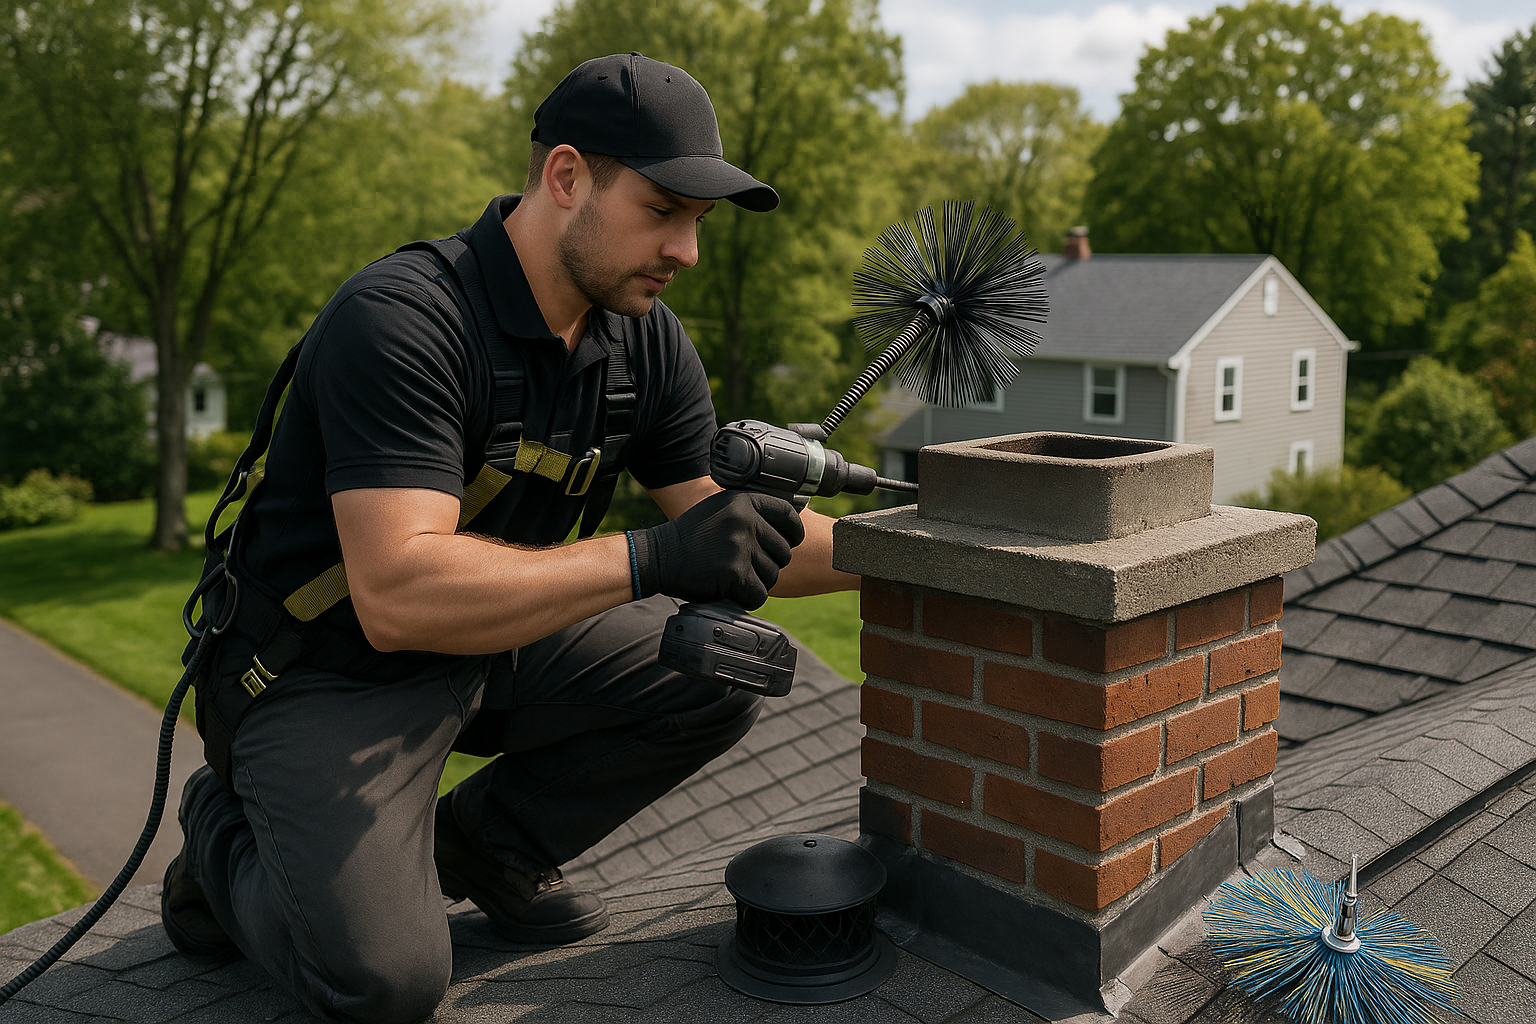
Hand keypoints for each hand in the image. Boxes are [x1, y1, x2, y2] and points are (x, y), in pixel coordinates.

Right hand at [632, 490, 803, 608]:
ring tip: (734, 576)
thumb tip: (788, 523)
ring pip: (772, 575)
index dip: (794, 533)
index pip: (788, 516)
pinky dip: (748, 598)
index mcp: (744, 501)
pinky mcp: (734, 574)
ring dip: (757, 581)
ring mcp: (739, 548)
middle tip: (747, 566)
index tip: (790, 541)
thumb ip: (751, 511)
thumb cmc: (691, 535)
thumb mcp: (720, 508)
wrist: (659, 558)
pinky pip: (759, 594)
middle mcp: (745, 521)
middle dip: (770, 563)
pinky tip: (732, 591)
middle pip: (783, 551)